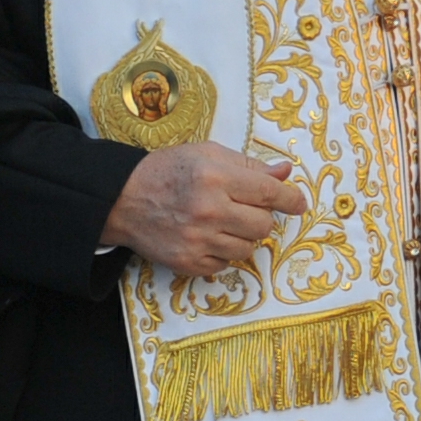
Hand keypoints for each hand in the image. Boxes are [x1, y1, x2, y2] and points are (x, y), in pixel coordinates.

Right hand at [103, 142, 305, 276]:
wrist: (123, 200)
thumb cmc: (168, 171)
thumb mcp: (206, 154)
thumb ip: (248, 165)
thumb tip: (285, 173)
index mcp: (216, 177)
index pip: (269, 192)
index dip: (290, 199)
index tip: (298, 203)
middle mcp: (209, 210)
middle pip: (263, 226)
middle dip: (261, 217)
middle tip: (245, 209)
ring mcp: (198, 240)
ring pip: (248, 249)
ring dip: (242, 237)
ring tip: (223, 223)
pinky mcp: (189, 262)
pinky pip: (225, 265)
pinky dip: (222, 253)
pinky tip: (207, 237)